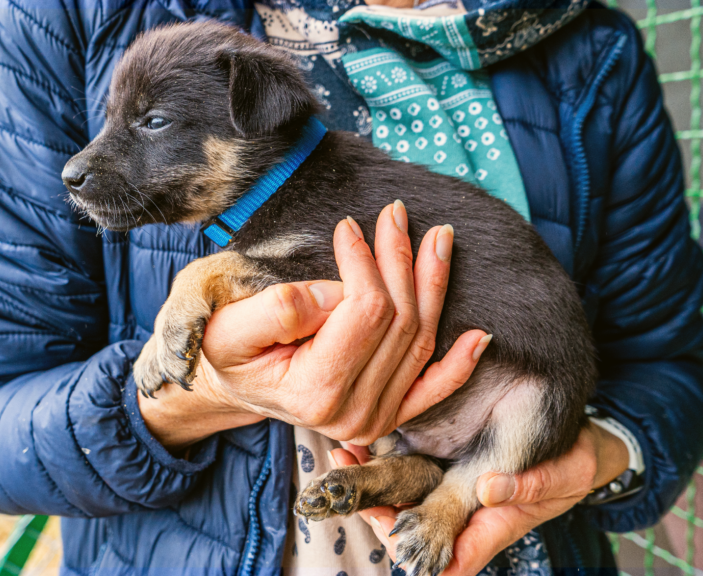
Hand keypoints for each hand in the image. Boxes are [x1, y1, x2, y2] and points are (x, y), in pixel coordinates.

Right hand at [140, 201, 490, 449]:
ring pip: (421, 341)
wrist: (225, 381)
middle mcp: (353, 413)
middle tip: (397, 214)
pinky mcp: (387, 414)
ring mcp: (375, 419)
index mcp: (315, 392)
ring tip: (438, 238)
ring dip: (433, 286)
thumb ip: (277, 309)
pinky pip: (433, 389)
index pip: (364, 313)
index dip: (364, 262)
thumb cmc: (224, 347)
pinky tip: (478, 334)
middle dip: (400, 260)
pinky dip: (459, 363)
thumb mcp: (227, 322)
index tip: (349, 225)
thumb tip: (335, 293)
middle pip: (399, 323)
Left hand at [336, 422, 630, 574]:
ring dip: (369, 483)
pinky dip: (382, 456)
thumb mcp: (559, 477)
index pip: (441, 558)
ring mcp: (450, 490)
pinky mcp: (445, 465)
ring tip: (341, 455)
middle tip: (342, 479)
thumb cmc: (571, 470)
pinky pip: (408, 469)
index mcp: (486, 528)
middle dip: (373, 508)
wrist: (577, 445)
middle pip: (406, 529)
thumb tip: (488, 488)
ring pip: (400, 499)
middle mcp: (461, 515)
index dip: (409, 547)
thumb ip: (529, 486)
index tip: (385, 526)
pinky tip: (361, 440)